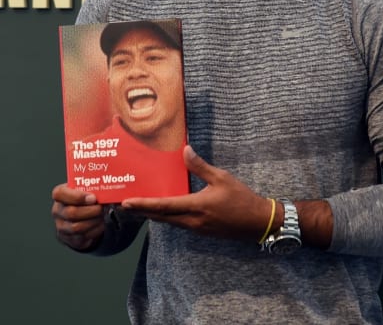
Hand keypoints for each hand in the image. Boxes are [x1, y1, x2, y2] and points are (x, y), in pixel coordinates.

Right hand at [51, 183, 105, 250]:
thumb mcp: (87, 189)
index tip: (93, 198)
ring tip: (103, 215)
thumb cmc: (85, 197)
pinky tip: (102, 224)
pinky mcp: (70, 239)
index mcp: (60, 194)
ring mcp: (62, 226)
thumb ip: (98, 188)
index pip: (60, 193)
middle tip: (102, 208)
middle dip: (90, 211)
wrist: (81, 215)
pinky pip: (82, 237)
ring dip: (93, 221)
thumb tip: (121, 197)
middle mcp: (58, 211)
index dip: (77, 196)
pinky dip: (95, 231)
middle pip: (71, 213)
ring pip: (77, 227)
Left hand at [121, 145, 274, 242]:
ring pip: (169, 222)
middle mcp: (192, 221)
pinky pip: (178, 224)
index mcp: (196, 206)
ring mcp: (197, 228)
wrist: (258, 222)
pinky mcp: (201, 231)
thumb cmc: (241, 198)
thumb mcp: (222, 178)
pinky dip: (166, 217)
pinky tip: (162, 211)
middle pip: (161, 217)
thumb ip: (200, 166)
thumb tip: (185, 150)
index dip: (144, 204)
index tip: (127, 202)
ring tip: (139, 207)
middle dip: (142, 211)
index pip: (164, 206)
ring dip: (153, 215)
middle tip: (124, 205)